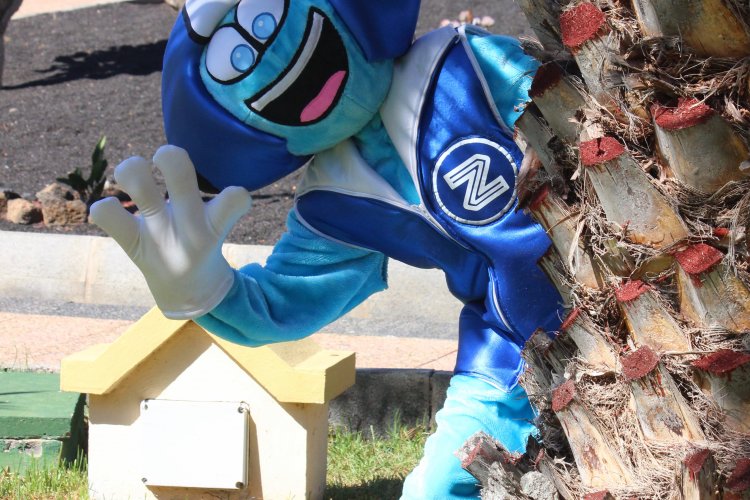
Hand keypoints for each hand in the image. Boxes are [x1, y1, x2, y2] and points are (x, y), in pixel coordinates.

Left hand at [90, 145, 251, 318]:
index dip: (237, 194)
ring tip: (132, 175)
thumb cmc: (202, 244)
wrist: (186, 292)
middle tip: (164, 161)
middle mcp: (187, 225)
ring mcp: (157, 233)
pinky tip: (114, 213)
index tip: (231, 200)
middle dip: (169, 155)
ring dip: (131, 168)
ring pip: (137, 181)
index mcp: (215, 223)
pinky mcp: (132, 243)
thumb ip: (219, 196)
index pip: (236, 198)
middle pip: (179, 171)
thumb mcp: (219, 223)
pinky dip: (105, 209)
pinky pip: (106, 214)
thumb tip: (191, 160)